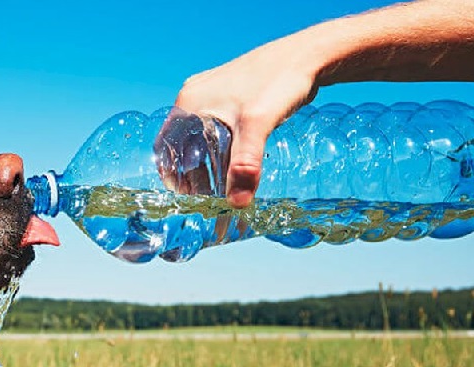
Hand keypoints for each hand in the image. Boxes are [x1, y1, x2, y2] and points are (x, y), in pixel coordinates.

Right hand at [168, 36, 320, 207]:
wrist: (307, 55)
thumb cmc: (279, 81)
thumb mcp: (258, 125)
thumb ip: (245, 165)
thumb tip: (237, 204)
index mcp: (189, 102)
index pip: (166, 147)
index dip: (172, 175)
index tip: (186, 198)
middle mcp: (195, 97)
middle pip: (183, 145)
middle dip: (192, 173)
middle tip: (208, 197)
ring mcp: (212, 95)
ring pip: (200, 138)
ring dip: (208, 163)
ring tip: (222, 185)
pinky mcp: (229, 96)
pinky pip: (215, 129)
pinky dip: (221, 149)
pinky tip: (236, 162)